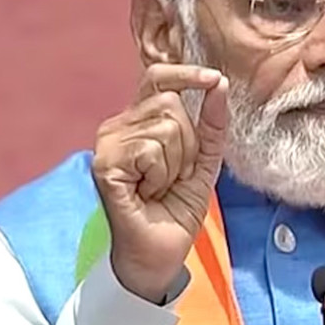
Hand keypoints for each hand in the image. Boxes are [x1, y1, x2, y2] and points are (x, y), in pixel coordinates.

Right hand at [92, 64, 229, 303]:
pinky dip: (160, 175)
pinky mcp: (104, 164)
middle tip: (175, 174)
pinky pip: (150, 150)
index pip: (158, 78)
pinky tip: (147, 193)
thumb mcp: (204, 159)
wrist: (160, 250)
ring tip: (160, 186)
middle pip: (171, 104)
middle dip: (189, 143)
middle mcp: (118, 126)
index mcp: (139, 120)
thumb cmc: (176, 206)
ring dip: (176, 163)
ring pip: (166, 127)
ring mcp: (108, 144)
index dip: (186, 74)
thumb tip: (219, 83)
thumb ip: (212, 122)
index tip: (214, 79)